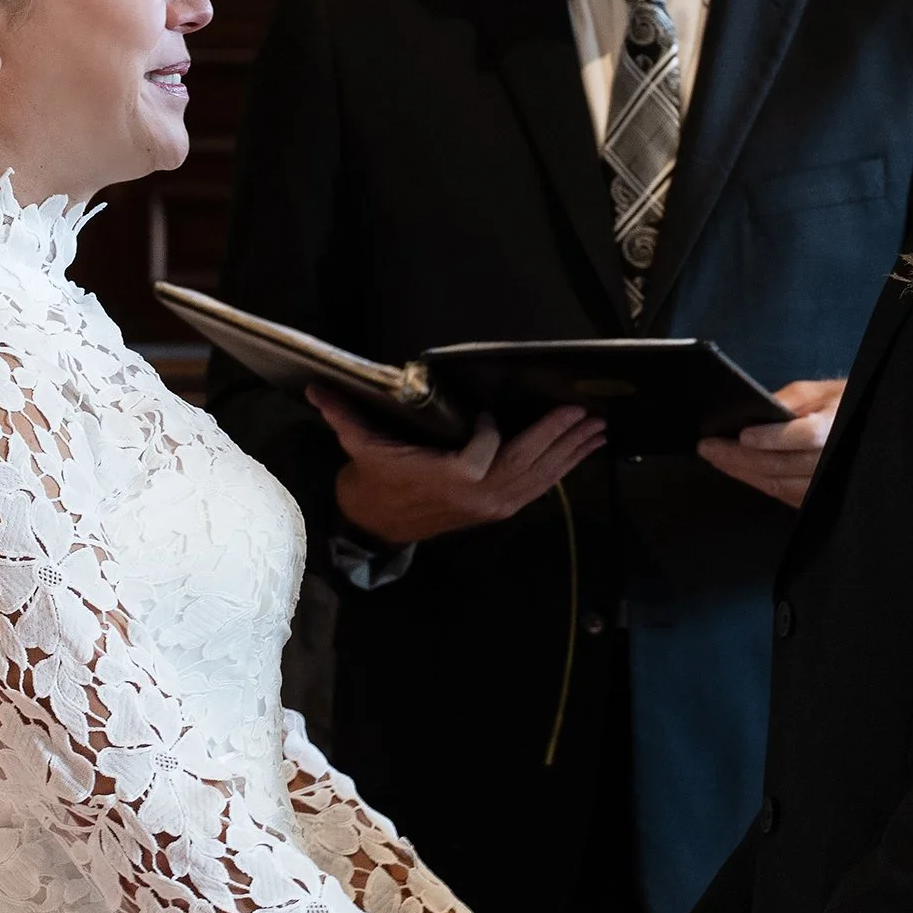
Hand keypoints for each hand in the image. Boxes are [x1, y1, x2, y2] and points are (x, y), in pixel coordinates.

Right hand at [311, 389, 604, 545]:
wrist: (377, 525)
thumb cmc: (374, 479)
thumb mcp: (359, 445)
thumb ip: (344, 413)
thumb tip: (316, 386)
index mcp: (446, 478)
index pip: (482, 451)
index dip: (492, 432)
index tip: (493, 413)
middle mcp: (477, 496)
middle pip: (526, 463)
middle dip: (558, 436)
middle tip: (585, 412)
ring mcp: (492, 506)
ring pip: (539, 478)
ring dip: (570, 452)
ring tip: (597, 429)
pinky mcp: (499, 510)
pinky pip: (537, 489)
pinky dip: (560, 470)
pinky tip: (580, 452)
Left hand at [695, 378, 844, 507]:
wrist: (860, 429)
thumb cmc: (839, 406)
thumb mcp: (819, 392)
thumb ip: (789, 399)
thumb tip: (753, 409)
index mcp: (834, 428)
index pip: (805, 436)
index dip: (772, 438)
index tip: (743, 436)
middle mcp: (830, 460)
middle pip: (782, 464)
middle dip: (740, 457)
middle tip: (709, 447)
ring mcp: (822, 483)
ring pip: (777, 484)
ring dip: (742, 472)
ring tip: (715, 458)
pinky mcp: (813, 496)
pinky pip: (781, 495)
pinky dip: (755, 482)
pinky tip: (736, 471)